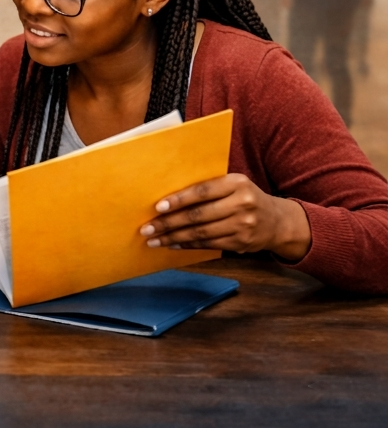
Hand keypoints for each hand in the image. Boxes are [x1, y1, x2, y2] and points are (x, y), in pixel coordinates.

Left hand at [140, 173, 312, 261]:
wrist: (279, 222)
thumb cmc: (245, 198)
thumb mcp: (233, 185)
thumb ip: (208, 188)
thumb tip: (168, 196)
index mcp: (237, 183)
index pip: (202, 191)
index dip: (178, 200)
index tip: (157, 207)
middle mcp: (242, 204)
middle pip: (198, 215)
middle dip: (169, 223)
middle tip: (147, 228)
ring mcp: (243, 226)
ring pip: (201, 233)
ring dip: (174, 237)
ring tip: (154, 240)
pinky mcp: (241, 243)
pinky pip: (208, 244)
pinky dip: (188, 244)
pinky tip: (173, 244)